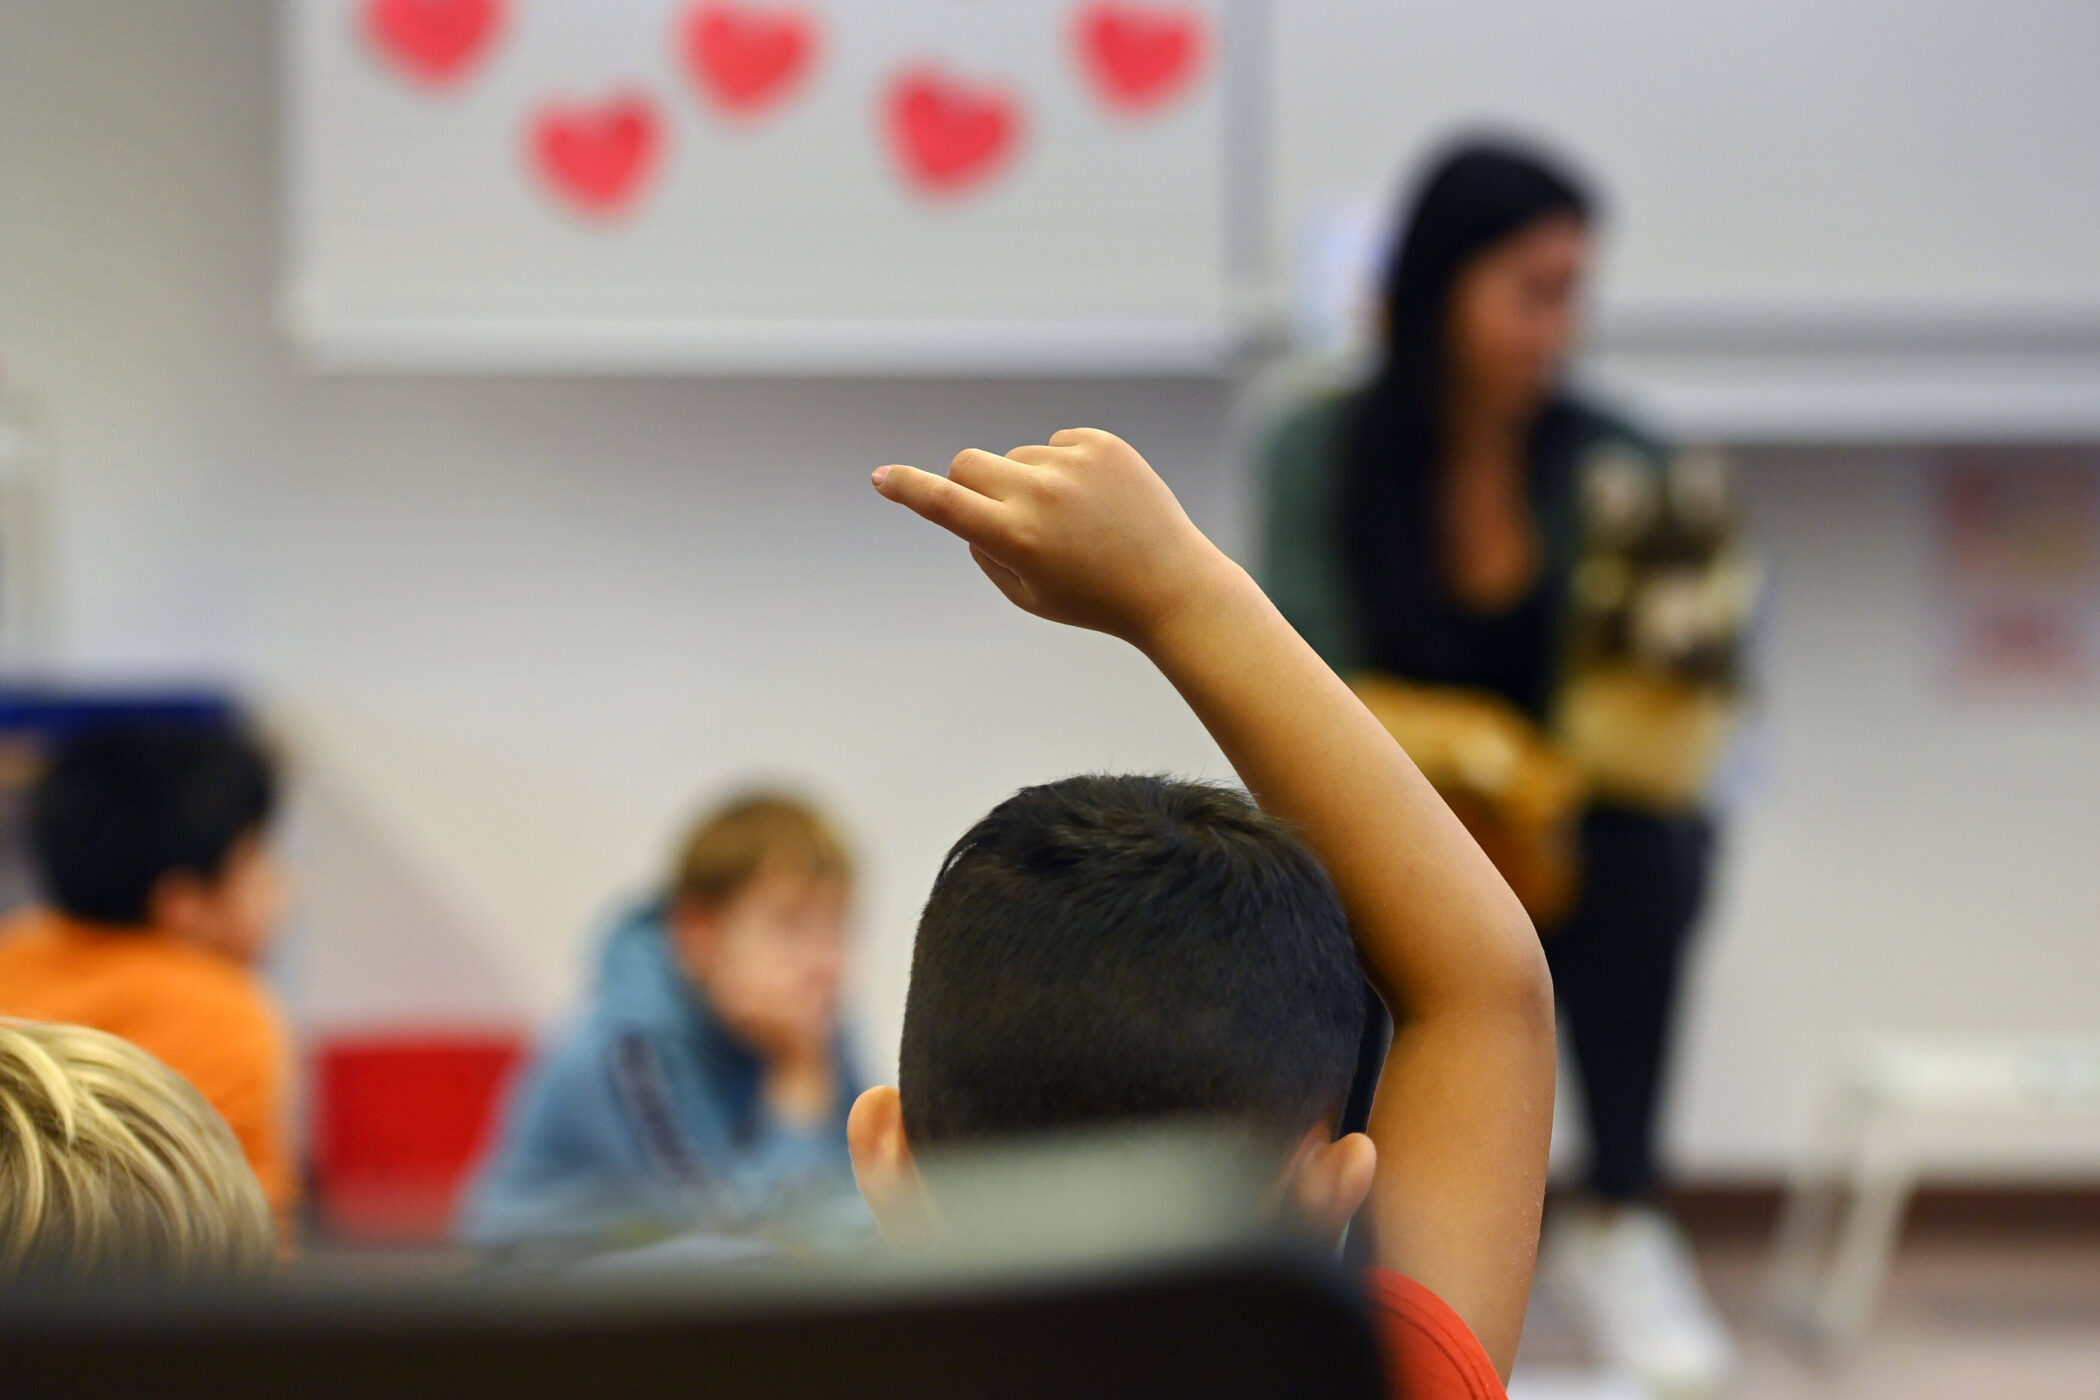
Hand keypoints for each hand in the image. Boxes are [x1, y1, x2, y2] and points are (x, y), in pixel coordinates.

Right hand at [872, 428, 1237, 649]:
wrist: (1172, 585)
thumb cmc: (1092, 599)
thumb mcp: (1026, 595)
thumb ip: (983, 549)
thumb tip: (966, 506)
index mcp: (1015, 539)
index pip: (943, 503)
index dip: (907, 488)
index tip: (881, 476)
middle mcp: (1040, 495)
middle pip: (967, 466)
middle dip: (969, 487)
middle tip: (1002, 517)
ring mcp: (1073, 465)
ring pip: (1015, 458)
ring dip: (1026, 483)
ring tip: (1074, 521)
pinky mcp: (1102, 444)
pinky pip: (1055, 444)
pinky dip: (1063, 468)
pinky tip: (1096, 501)